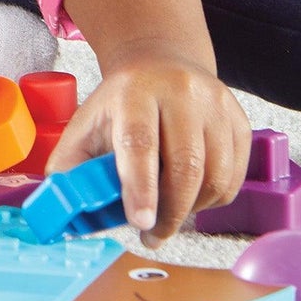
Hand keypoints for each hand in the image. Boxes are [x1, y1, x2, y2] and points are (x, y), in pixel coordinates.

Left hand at [44, 43, 251, 247]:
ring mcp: (215, 104)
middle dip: (169, 213)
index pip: (140, 141)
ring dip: (191, 209)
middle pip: (185, 165)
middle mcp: (181, 91)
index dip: (140, 186)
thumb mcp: (86, 123)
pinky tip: (191, 194)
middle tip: (151, 234)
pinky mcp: (239, 120)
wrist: (161, 65)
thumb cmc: (122, 105)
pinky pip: (234, 178)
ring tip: (169, 212)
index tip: (140, 221)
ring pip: (215, 177)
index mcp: (134, 91)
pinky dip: (213, 199)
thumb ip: (70, 165)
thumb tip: (61, 208)